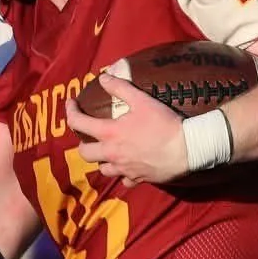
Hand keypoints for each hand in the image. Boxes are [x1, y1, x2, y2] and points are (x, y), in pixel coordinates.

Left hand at [64, 73, 186, 187]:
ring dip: (101, 160)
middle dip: (82, 143)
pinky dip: (122, 174)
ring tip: (107, 151)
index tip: (71, 103)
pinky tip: (127, 167)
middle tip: (89, 135)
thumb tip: (103, 78)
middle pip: (84, 154)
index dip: (70, 111)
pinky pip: (124, 180)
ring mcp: (124, 169)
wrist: (187, 149)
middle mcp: (112, 154)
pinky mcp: (138, 179)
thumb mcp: (142, 100)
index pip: (78, 123)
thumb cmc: (164, 124)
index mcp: (109, 133)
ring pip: (102, 169)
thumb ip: (120, 88)